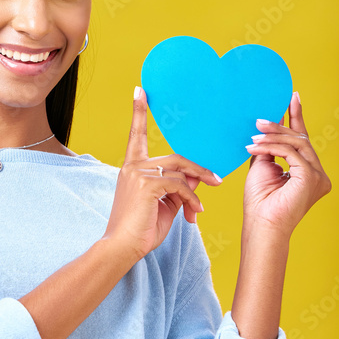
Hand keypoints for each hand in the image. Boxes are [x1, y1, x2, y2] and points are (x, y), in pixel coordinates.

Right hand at [102, 86, 222, 261]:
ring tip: (199, 210)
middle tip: (216, 181)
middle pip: (175, 158)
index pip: (136, 135)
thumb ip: (178, 189)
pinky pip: (180, 185)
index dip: (139, 112)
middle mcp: (133, 166)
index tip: (140, 91)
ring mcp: (139, 173)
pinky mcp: (147, 185)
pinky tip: (194, 214)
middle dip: (198, 170)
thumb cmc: (140, 230)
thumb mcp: (163, 205)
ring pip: (180, 172)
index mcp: (131, 168)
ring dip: (196, 190)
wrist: (121, 248)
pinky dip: (191, 200)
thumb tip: (198, 179)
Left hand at [243, 91, 331, 236]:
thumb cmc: (259, 203)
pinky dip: (271, 147)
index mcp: (309, 173)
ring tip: (253, 136)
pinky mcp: (311, 177)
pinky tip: (255, 147)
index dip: (297, 118)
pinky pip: (290, 152)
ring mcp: (318, 176)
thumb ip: (269, 148)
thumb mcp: (263, 167)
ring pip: (297, 144)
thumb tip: (269, 125)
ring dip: (272, 137)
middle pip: (301, 140)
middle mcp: (318, 174)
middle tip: (259, 121)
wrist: (260, 225)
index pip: (302, 141)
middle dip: (279, 127)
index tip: (292, 97)